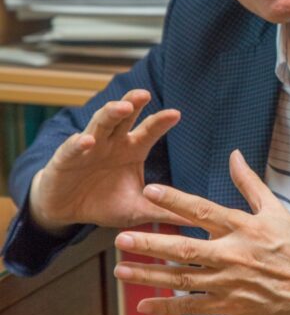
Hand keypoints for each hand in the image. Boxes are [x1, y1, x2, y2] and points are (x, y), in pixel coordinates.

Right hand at [29, 89, 187, 233]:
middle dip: (133, 103)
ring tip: (123, 107)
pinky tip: (87, 140)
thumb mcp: (137, 210)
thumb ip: (164, 210)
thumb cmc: (104, 203)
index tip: (176, 113)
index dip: (160, 121)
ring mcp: (89, 146)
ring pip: (100, 123)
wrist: (67, 210)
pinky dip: (79, 143)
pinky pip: (72, 148)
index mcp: (132, 149)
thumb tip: (198, 219)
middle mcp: (112, 141)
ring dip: (111, 113)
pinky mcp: (66, 158)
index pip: (149, 131)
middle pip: (124, 117)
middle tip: (144, 95)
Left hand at [114, 149, 289, 314]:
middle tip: (121, 239)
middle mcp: (232, 254)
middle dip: (150, 243)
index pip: (202, 210)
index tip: (149, 191)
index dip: (174, 201)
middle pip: (184, 248)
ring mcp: (229, 282)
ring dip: (150, 275)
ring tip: (122, 270)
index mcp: (242, 227)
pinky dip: (168, 308)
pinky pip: (193, 307)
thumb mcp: (276, 209)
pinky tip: (144, 305)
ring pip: (182, 279)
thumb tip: (234, 155)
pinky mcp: (230, 305)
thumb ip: (249, 183)